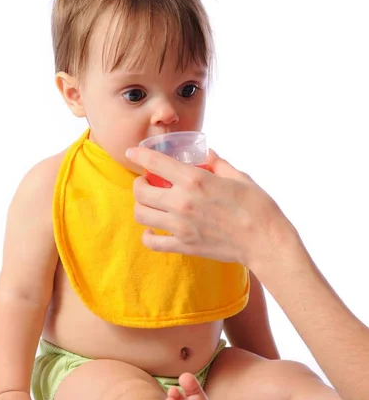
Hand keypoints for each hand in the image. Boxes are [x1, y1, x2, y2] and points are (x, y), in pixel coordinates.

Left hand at [126, 147, 294, 271]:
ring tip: (150, 204)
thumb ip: (218, 163)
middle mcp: (182, 202)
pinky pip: (152, 243)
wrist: (265, 242)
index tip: (132, 153)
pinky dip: (148, 236)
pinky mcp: (184, 246)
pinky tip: (153, 230)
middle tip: (146, 182)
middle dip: (139, 184)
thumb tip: (207, 154)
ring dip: (141, 207)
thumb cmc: (257, 207)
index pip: (154, 162)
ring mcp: (180, 226)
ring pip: (141, 215)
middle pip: (140, 191)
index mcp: (195, 180)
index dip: (138, 155)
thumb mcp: (239, 176)